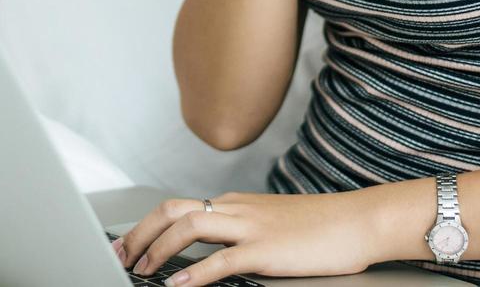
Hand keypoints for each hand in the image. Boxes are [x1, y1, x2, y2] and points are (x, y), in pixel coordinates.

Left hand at [114, 190, 379, 285]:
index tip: (127, 246)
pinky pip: (220, 260)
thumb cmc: (322, 227)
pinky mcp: (265, 249)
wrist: (360, 221)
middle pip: (171, 211)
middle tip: (119, 256)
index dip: (146, 227)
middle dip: (139, 234)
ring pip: (187, 227)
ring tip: (140, 270)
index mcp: (234, 203)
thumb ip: (241, 232)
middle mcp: (235, 208)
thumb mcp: (272, 224)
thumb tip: (213, 254)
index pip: (177, 208)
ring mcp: (249, 226)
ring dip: (157, 249)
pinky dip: (193, 275)